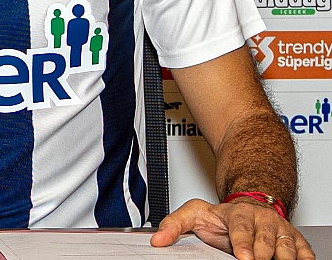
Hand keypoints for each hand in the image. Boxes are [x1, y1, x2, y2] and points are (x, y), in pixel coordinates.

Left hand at [152, 198, 314, 259]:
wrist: (247, 208)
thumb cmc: (221, 217)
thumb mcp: (193, 215)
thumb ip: (174, 225)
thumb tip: (158, 239)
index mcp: (238, 213)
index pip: (241, 228)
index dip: (243, 242)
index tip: (243, 256)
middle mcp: (262, 219)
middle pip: (266, 238)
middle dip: (264, 253)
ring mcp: (279, 229)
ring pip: (287, 244)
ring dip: (285, 256)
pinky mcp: (295, 239)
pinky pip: (305, 250)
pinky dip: (304, 257)